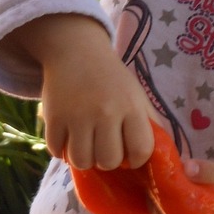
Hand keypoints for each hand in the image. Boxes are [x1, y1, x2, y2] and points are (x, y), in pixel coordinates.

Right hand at [3, 14, 156, 169]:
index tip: (128, 153)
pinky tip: (68, 135)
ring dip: (84, 158)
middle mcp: (106, 112)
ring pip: (81, 161)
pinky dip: (61, 149)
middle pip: (108, 161)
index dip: (136, 159)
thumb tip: (159, 155)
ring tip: (86, 143)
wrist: (77, 51)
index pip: (140, 151)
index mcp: (131, 106)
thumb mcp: (137, 95)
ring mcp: (77, 116)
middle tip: (103, 145)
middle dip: (107, 160)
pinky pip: (56, 151)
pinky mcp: (53, 117)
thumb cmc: (112, 79)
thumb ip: (149, 124)